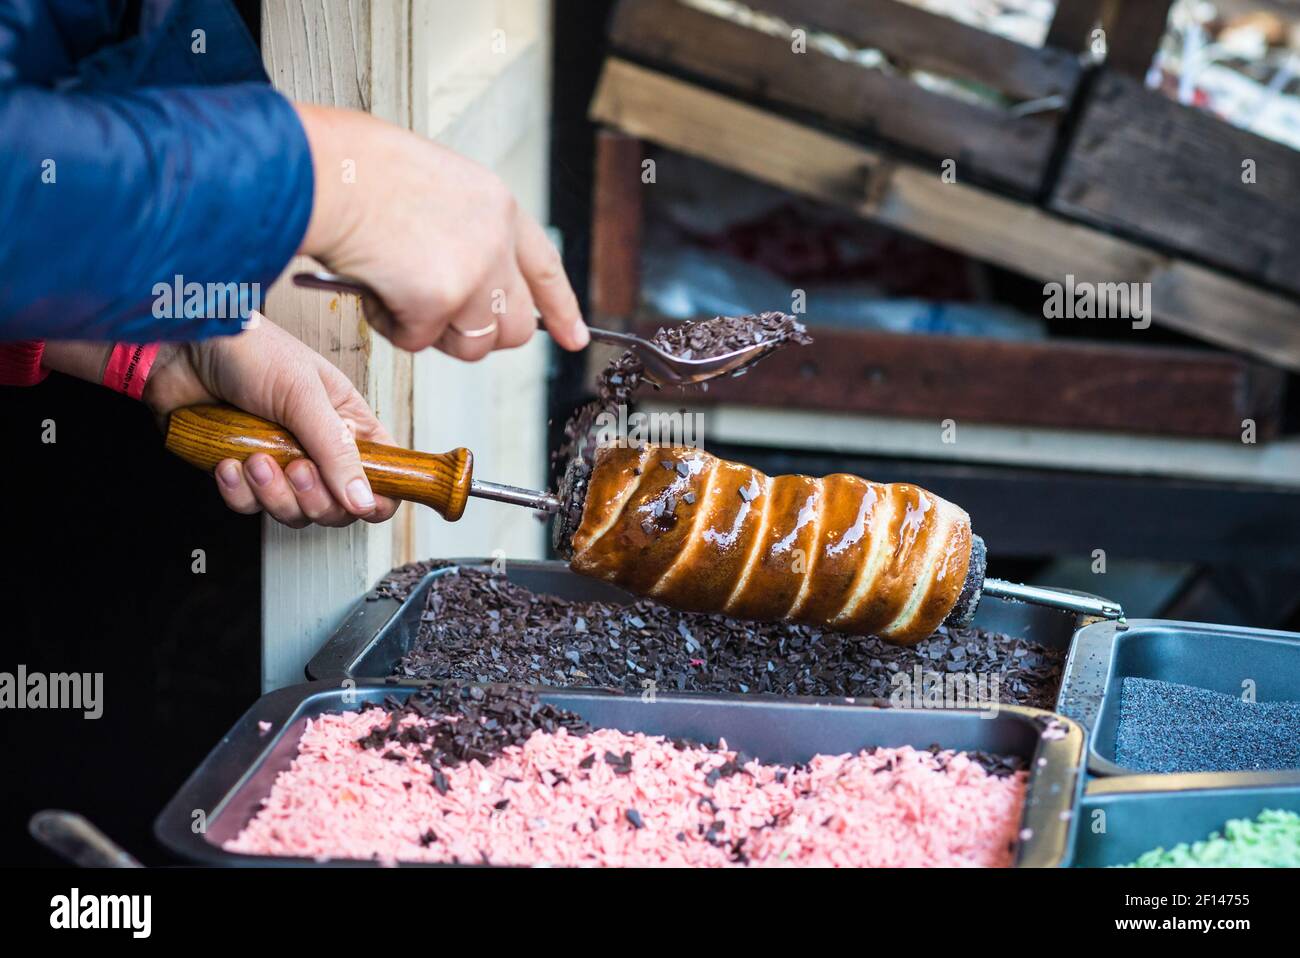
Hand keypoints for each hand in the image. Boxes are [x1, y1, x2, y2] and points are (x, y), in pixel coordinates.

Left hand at [139, 318, 399, 528]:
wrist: (181, 346)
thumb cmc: (248, 348)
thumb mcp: (302, 394)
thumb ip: (337, 450)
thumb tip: (364, 500)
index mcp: (346, 422)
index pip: (381, 474)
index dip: (376, 497)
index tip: (362, 502)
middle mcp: (316, 446)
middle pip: (336, 506)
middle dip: (313, 497)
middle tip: (296, 467)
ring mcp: (279, 461)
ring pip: (292, 511)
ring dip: (272, 492)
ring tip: (256, 458)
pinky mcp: (242, 471)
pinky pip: (248, 506)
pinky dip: (237, 491)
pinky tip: (229, 461)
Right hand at [295, 103, 589, 358]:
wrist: (323, 172)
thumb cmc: (358, 173)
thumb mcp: (438, 188)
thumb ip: (466, 234)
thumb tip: (471, 291)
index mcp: (500, 207)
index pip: (545, 270)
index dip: (560, 308)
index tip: (573, 337)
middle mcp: (497, 241)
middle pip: (516, 326)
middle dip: (479, 336)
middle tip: (436, 321)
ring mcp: (473, 272)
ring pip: (472, 344)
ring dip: (430, 333)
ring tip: (395, 293)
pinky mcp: (439, 300)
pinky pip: (419, 342)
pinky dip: (392, 327)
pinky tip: (374, 290)